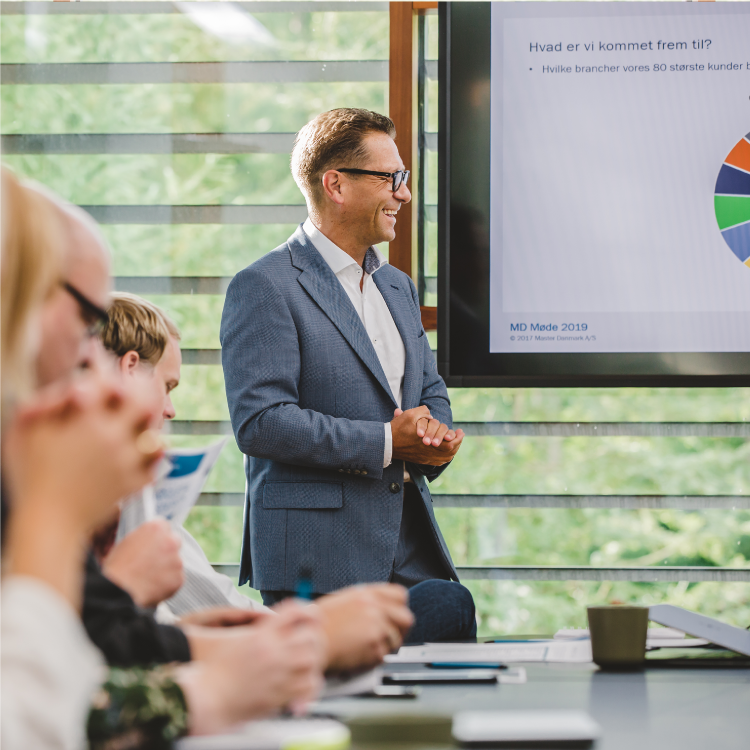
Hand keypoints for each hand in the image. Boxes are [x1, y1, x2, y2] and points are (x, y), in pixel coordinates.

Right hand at [3, 367, 163, 533]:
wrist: (48, 524)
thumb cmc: (31, 476)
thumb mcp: (25, 433)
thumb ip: (47, 402)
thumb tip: (75, 388)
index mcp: (85, 420)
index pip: (110, 381)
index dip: (108, 373)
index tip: (104, 376)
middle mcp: (112, 436)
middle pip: (146, 400)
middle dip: (141, 393)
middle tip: (133, 392)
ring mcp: (127, 460)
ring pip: (155, 431)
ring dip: (149, 425)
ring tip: (138, 422)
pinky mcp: (135, 482)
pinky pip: (156, 461)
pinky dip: (152, 454)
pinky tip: (142, 449)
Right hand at [102, 519, 183, 607]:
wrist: (118, 589)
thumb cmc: (117, 567)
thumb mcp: (128, 542)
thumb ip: (145, 538)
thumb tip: (150, 542)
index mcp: (156, 528)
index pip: (165, 528)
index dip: (158, 538)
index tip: (154, 545)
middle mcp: (170, 541)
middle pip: (175, 542)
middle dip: (167, 551)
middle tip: (154, 562)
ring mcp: (176, 560)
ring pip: (176, 562)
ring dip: (167, 568)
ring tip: (149, 578)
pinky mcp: (178, 578)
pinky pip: (176, 579)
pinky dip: (168, 584)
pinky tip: (153, 587)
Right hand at [179, 600, 325, 734]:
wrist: (205, 698)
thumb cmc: (213, 669)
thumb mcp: (231, 637)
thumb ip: (255, 628)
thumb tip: (271, 619)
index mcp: (261, 634)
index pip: (295, 611)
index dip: (307, 611)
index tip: (311, 617)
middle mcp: (273, 651)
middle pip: (310, 635)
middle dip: (314, 638)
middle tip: (311, 642)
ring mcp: (278, 674)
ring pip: (312, 660)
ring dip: (313, 660)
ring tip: (309, 663)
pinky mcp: (279, 696)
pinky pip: (307, 686)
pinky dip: (310, 685)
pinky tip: (305, 685)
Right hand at [316, 584, 413, 670]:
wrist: (309, 640)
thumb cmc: (320, 622)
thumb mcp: (343, 600)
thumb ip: (366, 601)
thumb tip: (382, 607)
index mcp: (367, 594)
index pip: (400, 595)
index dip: (400, 607)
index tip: (395, 615)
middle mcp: (374, 608)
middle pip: (406, 618)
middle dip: (401, 629)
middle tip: (392, 636)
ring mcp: (375, 628)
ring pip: (397, 640)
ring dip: (386, 646)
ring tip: (368, 646)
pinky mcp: (373, 648)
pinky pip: (384, 655)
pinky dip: (374, 657)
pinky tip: (359, 653)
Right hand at [391, 406, 464, 465]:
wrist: (386, 443)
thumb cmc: (398, 429)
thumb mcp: (410, 415)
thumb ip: (422, 411)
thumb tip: (429, 411)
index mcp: (428, 441)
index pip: (449, 442)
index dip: (457, 437)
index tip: (460, 431)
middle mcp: (428, 452)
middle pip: (450, 451)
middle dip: (457, 443)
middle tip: (459, 435)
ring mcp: (425, 457)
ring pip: (445, 457)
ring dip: (453, 450)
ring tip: (455, 442)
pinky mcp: (421, 460)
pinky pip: (438, 462)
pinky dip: (446, 457)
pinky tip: (447, 452)